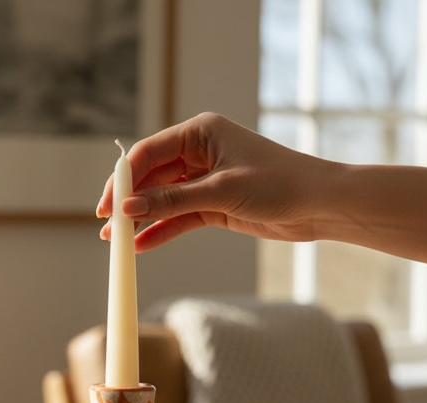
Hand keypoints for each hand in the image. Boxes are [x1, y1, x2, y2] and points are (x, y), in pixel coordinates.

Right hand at [97, 112, 332, 251]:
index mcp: (200, 133)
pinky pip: (179, 217)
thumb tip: (129, 208)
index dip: (123, 179)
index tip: (107, 205)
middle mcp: (199, 153)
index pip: (149, 153)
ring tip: (117, 242)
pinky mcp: (213, 205)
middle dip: (128, 202)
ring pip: (163, 200)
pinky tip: (142, 246)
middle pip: (151, 178)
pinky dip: (162, 231)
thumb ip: (172, 201)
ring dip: (142, 220)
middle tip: (107, 227)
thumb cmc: (279, 184)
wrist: (319, 204)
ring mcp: (205, 180)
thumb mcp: (220, 192)